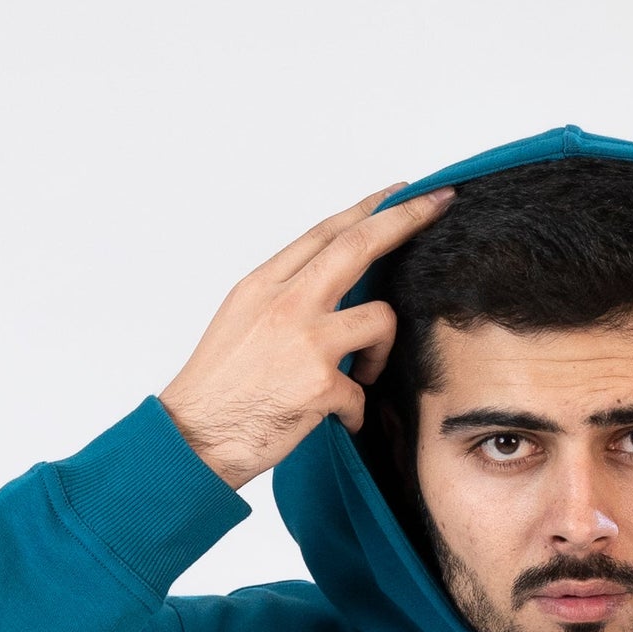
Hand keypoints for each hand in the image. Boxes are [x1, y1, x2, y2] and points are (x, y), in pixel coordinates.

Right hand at [159, 184, 454, 486]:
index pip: (325, 233)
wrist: (192, 438)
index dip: (368, 209)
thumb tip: (333, 287)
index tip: (400, 193)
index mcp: (263, 285)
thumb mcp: (242, 322)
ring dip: (380, 352)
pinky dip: (355, 411)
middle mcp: (285, 302)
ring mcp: (304, 340)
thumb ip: (286, 298)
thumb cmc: (218, 389)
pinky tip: (334, 420)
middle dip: (406, 220)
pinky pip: (364, 392)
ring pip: (381, 319)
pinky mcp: (320, 383)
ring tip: (359, 377)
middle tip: (439, 204)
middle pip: (359, 246)